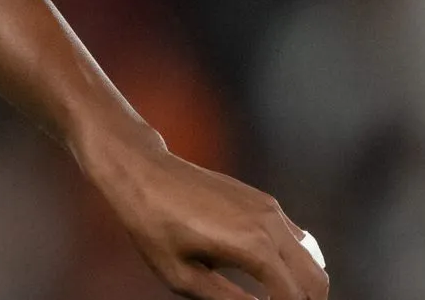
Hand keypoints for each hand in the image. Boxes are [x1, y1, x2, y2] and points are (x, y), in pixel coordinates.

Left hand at [87, 136, 328, 298]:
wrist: (142, 172)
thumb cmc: (153, 225)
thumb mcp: (183, 276)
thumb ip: (228, 299)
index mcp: (254, 246)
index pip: (295, 296)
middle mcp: (271, 224)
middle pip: (316, 279)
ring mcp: (270, 208)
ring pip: (312, 258)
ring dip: (303, 283)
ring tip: (276, 299)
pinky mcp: (264, 201)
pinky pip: (296, 238)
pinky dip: (295, 262)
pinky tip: (271, 275)